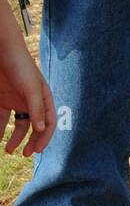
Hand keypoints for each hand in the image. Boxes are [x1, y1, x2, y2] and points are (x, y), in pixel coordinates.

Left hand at [0, 30, 55, 156]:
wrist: (1, 51)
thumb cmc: (20, 66)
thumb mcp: (31, 88)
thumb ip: (36, 109)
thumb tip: (42, 130)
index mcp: (43, 97)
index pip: (48, 121)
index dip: (45, 137)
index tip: (36, 151)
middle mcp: (31, 101)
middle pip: (34, 126)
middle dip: (31, 140)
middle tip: (25, 154)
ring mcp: (16, 101)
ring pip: (17, 125)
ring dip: (14, 138)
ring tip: (8, 150)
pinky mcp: (2, 100)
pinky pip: (1, 120)